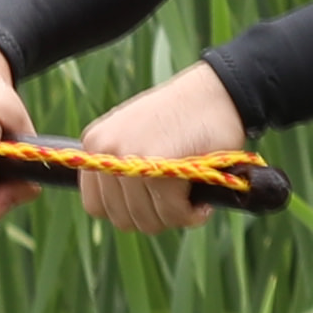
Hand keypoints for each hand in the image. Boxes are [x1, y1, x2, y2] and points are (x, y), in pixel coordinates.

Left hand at [76, 60, 255, 236]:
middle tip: (178, 203)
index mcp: (95, 143)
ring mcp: (129, 160)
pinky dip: (191, 215)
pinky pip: (172, 213)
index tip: (152, 204)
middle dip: (154, 217)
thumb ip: (120, 167)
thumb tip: (123, 210)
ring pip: (146, 220)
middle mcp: (105, 151)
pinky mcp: (158, 170)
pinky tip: (201, 203)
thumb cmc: (182, 116)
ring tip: (190, 199)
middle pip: (121, 218)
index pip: (95, 205)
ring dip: (174, 217)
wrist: (216, 92)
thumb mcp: (136, 135)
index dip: (128, 212)